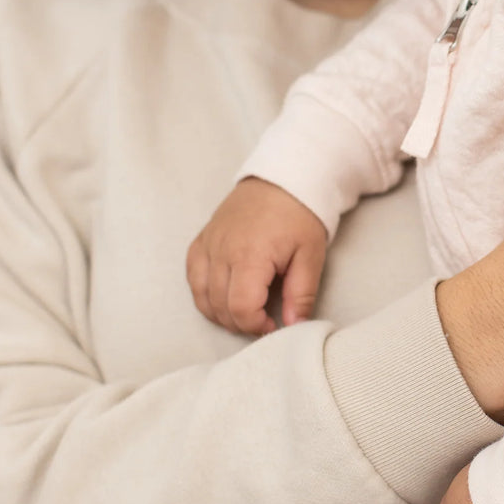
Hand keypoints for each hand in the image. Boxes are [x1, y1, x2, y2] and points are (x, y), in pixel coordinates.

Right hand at [186, 178, 326, 334]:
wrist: (284, 177)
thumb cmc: (300, 214)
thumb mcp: (311, 255)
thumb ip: (301, 293)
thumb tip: (293, 325)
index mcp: (250, 255)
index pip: (240, 308)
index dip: (255, 325)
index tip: (272, 324)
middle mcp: (222, 251)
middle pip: (219, 306)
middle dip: (240, 322)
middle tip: (262, 319)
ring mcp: (209, 244)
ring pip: (201, 295)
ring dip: (220, 312)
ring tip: (245, 310)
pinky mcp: (202, 238)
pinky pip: (192, 275)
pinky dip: (203, 292)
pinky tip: (222, 294)